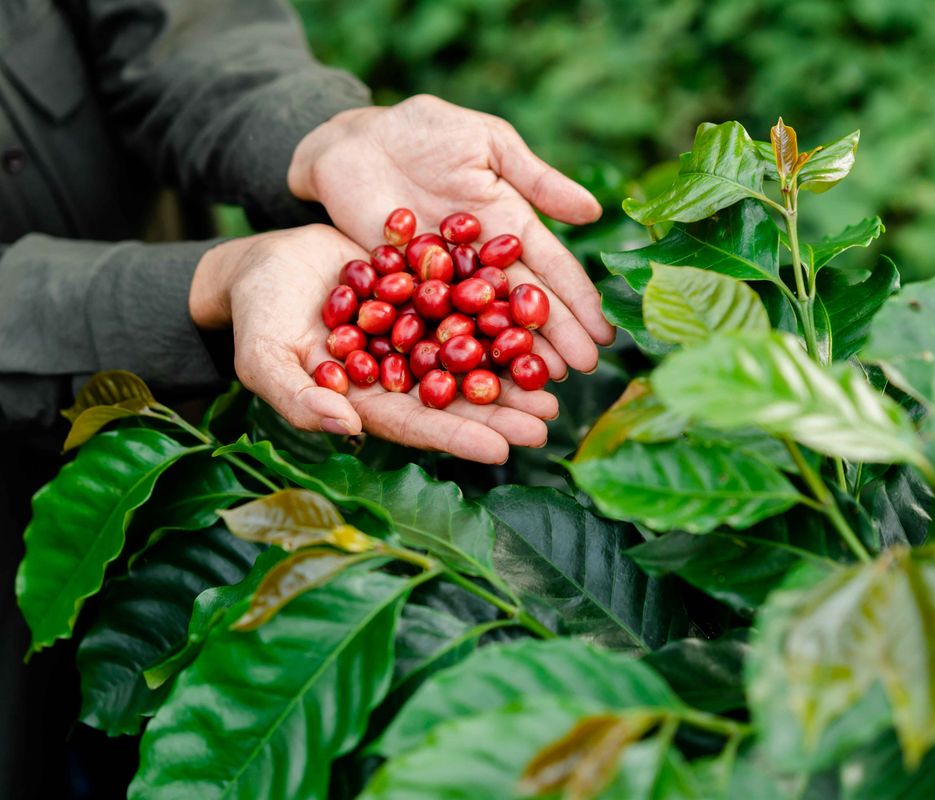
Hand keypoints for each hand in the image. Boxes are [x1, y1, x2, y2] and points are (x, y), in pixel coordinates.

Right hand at [189, 225, 556, 463]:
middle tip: (547, 420)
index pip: (417, 426)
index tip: (502, 450)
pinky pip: (469, 302)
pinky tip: (538, 318)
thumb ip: (299, 396)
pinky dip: (502, 311)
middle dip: (501, 411)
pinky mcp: (426, 293)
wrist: (266, 261)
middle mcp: (401, 373)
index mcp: (367, 400)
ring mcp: (417, 334)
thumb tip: (346, 430)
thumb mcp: (265, 357)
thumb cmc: (256, 316)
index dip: (457, 438)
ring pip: (472, 354)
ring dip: (513, 368)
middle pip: (456, 397)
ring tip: (558, 379)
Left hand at [287, 95, 614, 378]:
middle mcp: (482, 262)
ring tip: (537, 382)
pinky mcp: (400, 292)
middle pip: (522, 305)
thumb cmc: (425, 131)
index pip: (552, 269)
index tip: (603, 334)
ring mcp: (442, 281)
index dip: (578, 301)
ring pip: (481, 323)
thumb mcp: (488, 143)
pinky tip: (468, 378)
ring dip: (508, 354)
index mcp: (510, 227)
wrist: (353, 142)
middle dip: (554, 338)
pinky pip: (428, 324)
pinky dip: (446, 350)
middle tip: (582, 370)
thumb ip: (536, 178)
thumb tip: (594, 210)